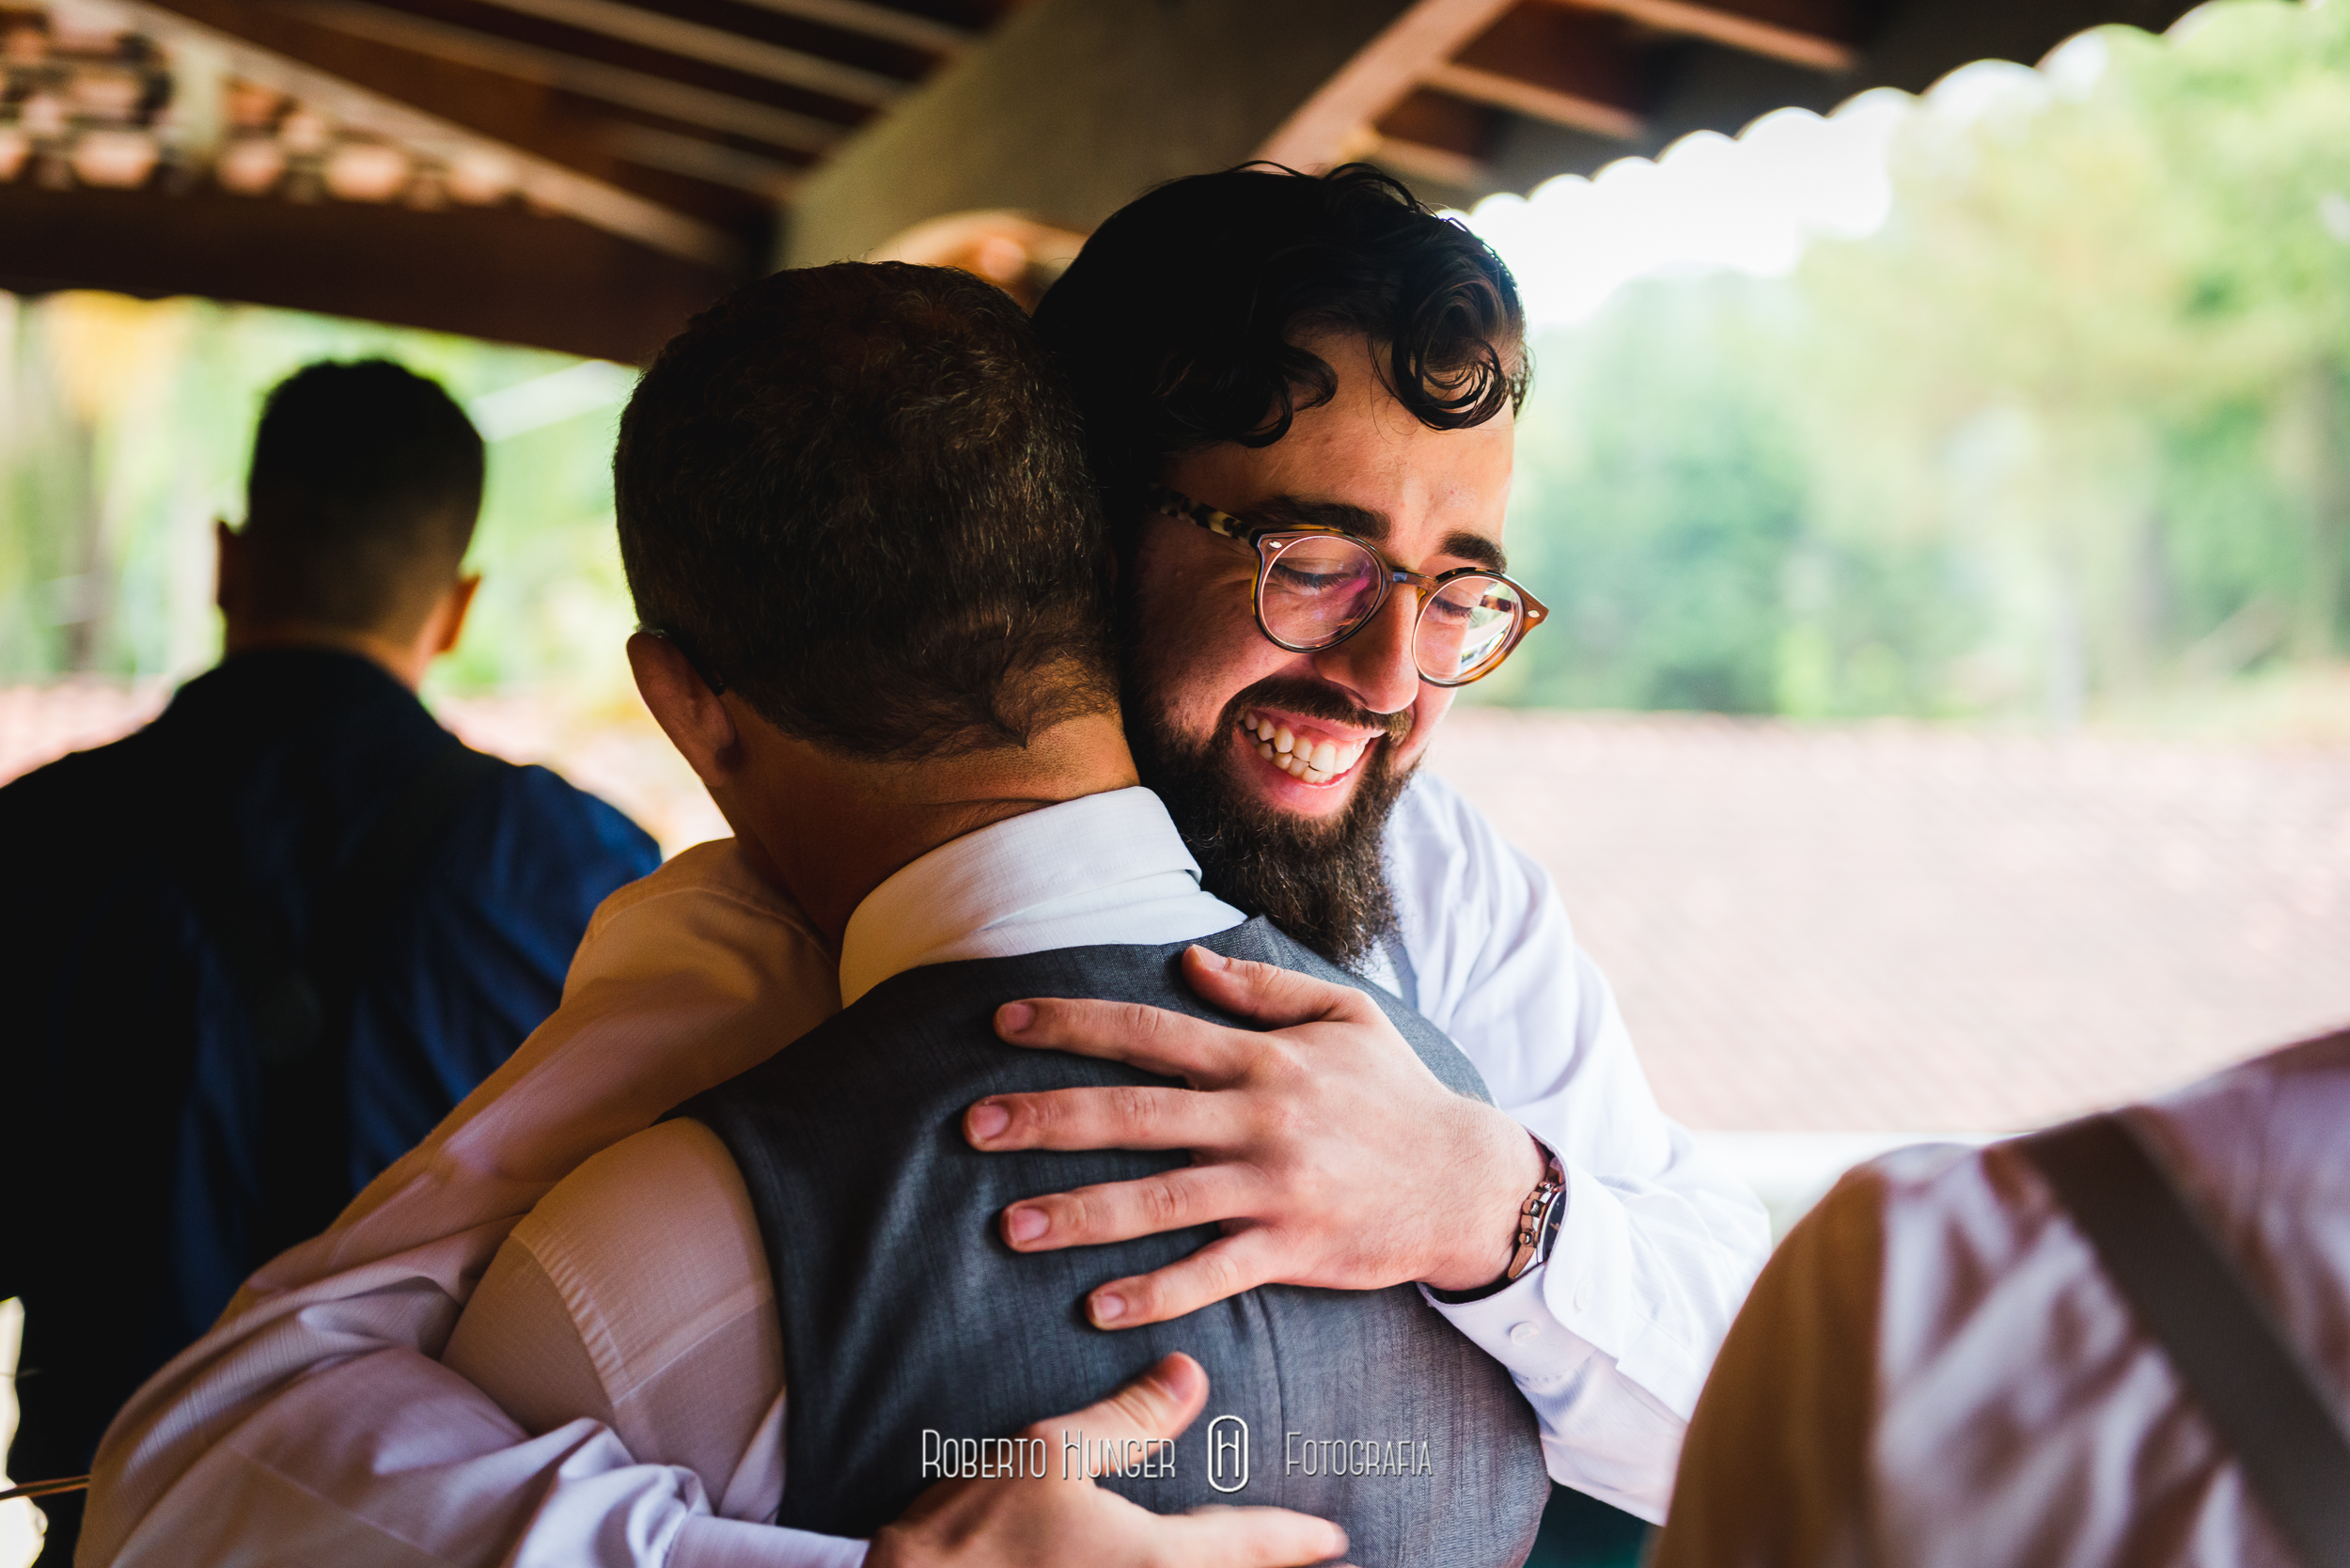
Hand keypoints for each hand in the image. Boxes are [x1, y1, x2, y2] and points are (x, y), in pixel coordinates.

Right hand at [866, 1352, 1349, 1567]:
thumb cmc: (974, 1530)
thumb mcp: (1051, 1453)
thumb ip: (1130, 1418)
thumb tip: (1192, 1376)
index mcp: (1154, 1559)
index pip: (1247, 1544)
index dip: (1295, 1538)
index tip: (1333, 1537)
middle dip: (1268, 1567)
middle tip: (1312, 1556)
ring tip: (1248, 1559)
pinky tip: (1169, 1566)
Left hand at [962, 945, 1545, 1328]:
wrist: (1467, 1180)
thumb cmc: (1398, 1094)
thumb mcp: (1344, 1016)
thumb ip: (1263, 987)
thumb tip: (1187, 959)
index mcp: (1261, 1058)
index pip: (1149, 1032)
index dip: (1073, 1024)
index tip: (1004, 1022)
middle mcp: (1258, 1117)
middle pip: (1134, 1114)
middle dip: (1048, 1118)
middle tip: (973, 1128)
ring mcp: (1272, 1186)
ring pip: (1158, 1200)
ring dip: (1080, 1214)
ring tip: (1009, 1228)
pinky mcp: (1292, 1248)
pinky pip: (1211, 1274)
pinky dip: (1154, 1293)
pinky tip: (1098, 1308)